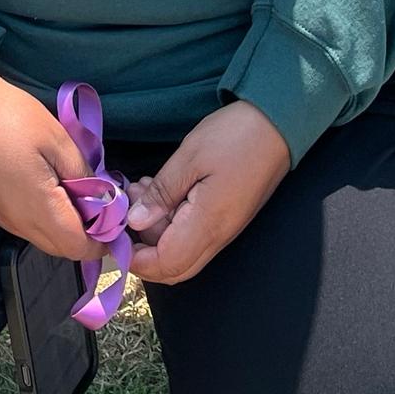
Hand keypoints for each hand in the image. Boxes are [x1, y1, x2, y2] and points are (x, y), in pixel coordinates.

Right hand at [0, 66, 102, 261]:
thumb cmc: (11, 116)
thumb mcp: (58, 139)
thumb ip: (84, 175)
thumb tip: (102, 199)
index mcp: (36, 207)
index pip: (77, 248)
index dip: (102, 240)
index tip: (116, 217)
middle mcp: (16, 222)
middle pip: (61, 249)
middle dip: (86, 235)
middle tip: (101, 203)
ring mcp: (1, 217)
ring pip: (43, 239)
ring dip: (65, 227)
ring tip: (78, 192)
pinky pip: (26, 227)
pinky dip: (47, 219)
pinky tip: (52, 189)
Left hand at [121, 101, 290, 285]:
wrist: (279, 125)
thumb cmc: (235, 136)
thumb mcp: (190, 157)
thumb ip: (162, 194)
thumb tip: (136, 223)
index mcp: (208, 224)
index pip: (166, 264)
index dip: (137, 259)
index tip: (115, 234)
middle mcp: (218, 236)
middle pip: (175, 268)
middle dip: (144, 249)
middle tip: (130, 209)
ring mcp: (225, 229)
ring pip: (183, 253)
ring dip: (156, 230)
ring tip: (144, 189)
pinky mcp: (227, 218)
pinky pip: (194, 236)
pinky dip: (171, 222)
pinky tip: (161, 190)